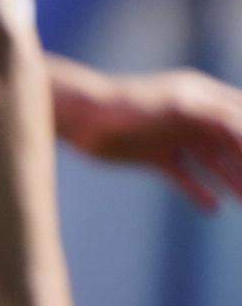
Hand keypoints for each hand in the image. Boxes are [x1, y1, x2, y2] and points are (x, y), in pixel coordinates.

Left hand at [77, 69, 241, 210]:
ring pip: (212, 162)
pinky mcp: (153, 156)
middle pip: (230, 143)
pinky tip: (214, 208)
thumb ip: (218, 118)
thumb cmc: (128, 106)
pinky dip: (199, 191)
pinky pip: (184, 176)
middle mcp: (191, 117)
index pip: (239, 117)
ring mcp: (172, 137)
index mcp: (201, 97)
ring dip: (231, 181)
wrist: (79, 117)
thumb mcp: (179, 108)